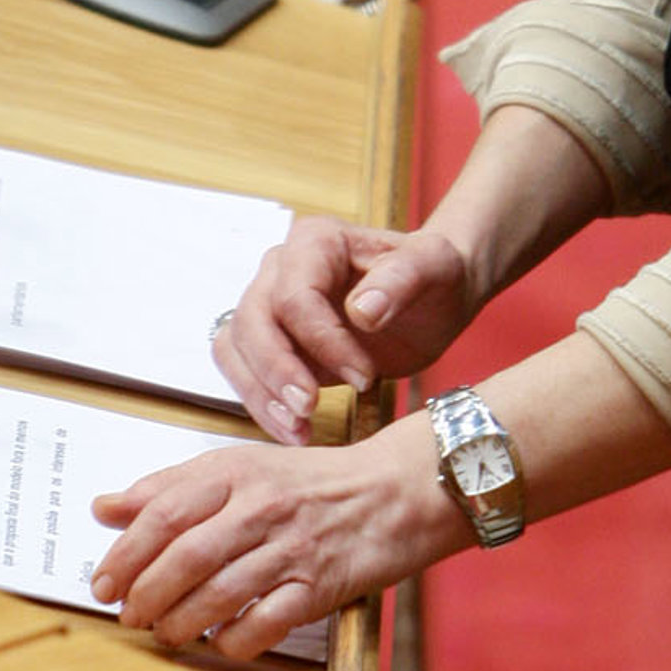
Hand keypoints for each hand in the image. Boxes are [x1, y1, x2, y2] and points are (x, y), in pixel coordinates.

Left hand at [91, 428, 461, 657]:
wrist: (399, 490)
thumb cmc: (314, 482)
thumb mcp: (242, 467)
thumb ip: (172, 487)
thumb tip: (104, 507)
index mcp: (237, 471)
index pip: (165, 511)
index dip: (125, 552)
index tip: (102, 581)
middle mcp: (262, 506)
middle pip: (185, 556)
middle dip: (144, 594)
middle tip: (128, 614)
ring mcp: (292, 548)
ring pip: (218, 593)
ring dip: (179, 622)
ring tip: (166, 632)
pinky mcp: (319, 587)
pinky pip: (264, 624)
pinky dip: (233, 640)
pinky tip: (220, 641)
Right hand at [214, 218, 476, 441]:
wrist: (433, 298)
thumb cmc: (434, 275)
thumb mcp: (434, 266)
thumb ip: (403, 278)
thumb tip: (362, 310)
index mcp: (316, 241)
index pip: (294, 295)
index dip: (322, 341)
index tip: (364, 378)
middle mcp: (282, 268)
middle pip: (251, 320)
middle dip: (276, 371)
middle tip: (309, 410)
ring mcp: (271, 305)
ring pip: (235, 348)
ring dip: (259, 393)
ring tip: (298, 430)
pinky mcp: (273, 343)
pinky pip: (244, 371)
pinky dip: (260, 403)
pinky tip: (294, 430)